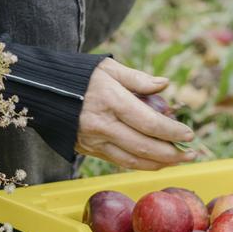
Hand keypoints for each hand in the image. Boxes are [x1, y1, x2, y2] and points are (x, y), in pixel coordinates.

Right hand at [75, 59, 195, 170]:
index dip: (172, 131)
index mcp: (110, 100)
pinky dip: (140, 164)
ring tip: (179, 160)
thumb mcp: (107, 67)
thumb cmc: (78, 74)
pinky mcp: (88, 150)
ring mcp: (93, 141)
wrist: (41, 90)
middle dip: (172, 153)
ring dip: (160, 163)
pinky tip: (155, 161)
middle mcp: (102, 125)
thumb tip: (164, 85)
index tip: (188, 133)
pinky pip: (119, 162)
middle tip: (192, 153)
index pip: (149, 123)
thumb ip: (137, 78)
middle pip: (144, 147)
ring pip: (133, 161)